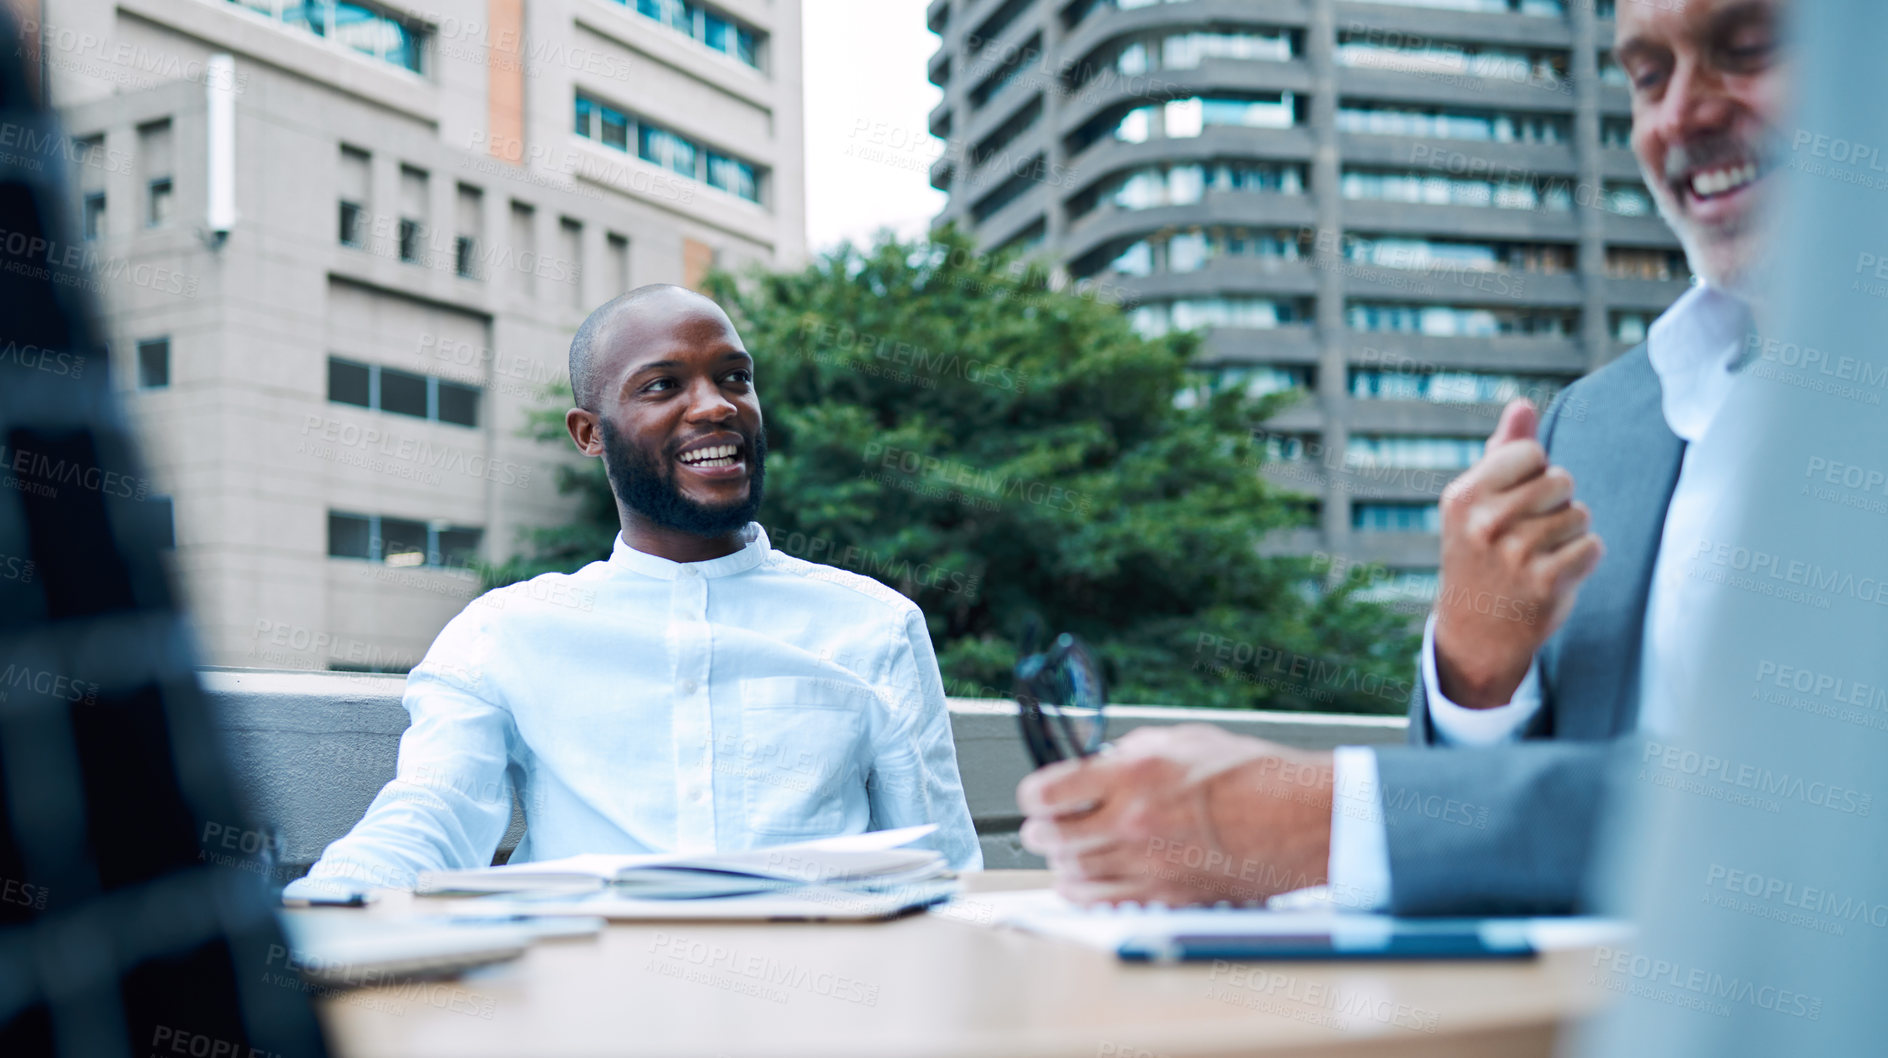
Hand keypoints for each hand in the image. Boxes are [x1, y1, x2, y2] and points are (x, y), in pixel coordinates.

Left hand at [1015, 724, 1332, 905]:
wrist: (1296, 820)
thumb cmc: (1252, 776)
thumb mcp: (1183, 739)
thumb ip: (1131, 750)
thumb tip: (1099, 763)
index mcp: (1133, 775)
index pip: (1049, 792)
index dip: (1033, 794)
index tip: (1036, 794)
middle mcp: (1132, 822)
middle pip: (1051, 837)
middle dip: (1040, 830)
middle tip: (1042, 825)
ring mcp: (1146, 863)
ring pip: (1072, 873)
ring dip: (1060, 861)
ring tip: (1064, 850)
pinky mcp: (1163, 895)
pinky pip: (1102, 902)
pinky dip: (1083, 892)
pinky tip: (1084, 881)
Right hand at [1434, 399, 1603, 707]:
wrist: (1476, 632)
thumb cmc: (1481, 556)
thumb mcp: (1477, 504)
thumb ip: (1502, 452)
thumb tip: (1523, 405)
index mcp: (1464, 496)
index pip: (1530, 452)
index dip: (1534, 474)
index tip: (1514, 503)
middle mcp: (1485, 522)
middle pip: (1561, 479)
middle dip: (1556, 503)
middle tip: (1529, 534)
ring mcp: (1515, 553)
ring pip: (1580, 514)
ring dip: (1570, 534)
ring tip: (1539, 556)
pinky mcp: (1546, 582)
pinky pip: (1593, 547)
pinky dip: (1583, 561)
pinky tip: (1554, 575)